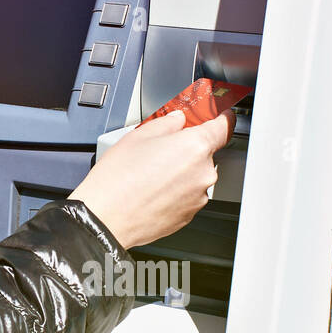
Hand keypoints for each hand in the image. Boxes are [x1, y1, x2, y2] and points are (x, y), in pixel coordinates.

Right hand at [69, 108, 235, 250]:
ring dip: (179, 172)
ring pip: (194, 176)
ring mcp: (198, 196)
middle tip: (160, 151)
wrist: (107, 216)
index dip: (222, 118)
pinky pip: (187, 195)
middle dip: (186, 150)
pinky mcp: (189, 215)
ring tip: (150, 174)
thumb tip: (176, 120)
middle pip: (205, 153)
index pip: (224, 127)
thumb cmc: (119, 178)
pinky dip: (174, 191)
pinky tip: (151, 190)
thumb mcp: (138, 136)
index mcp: (195, 146)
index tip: (219, 116)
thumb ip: (166, 123)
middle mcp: (203, 173)